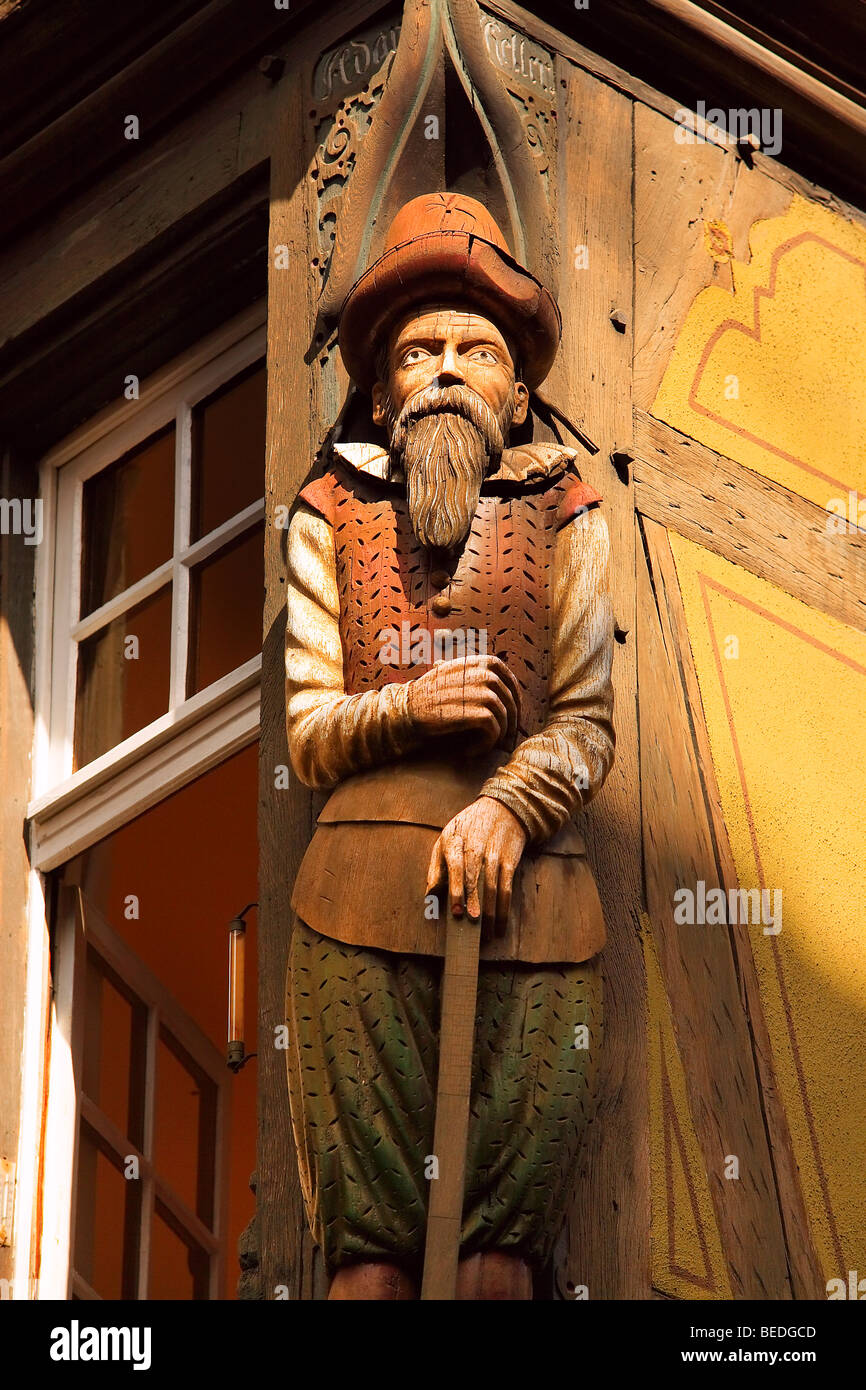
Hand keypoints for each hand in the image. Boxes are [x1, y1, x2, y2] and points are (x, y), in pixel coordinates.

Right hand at [406, 655, 520, 753]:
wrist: (405, 710)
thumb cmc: (427, 697)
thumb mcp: (449, 674)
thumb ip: (471, 673)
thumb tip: (496, 680)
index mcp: (477, 662)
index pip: (509, 679)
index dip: (515, 700)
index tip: (511, 717)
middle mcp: (481, 673)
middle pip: (510, 701)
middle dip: (511, 723)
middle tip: (504, 741)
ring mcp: (479, 691)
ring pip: (504, 717)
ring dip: (497, 736)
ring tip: (484, 746)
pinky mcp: (474, 712)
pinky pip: (493, 730)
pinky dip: (486, 744)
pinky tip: (472, 750)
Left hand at [426, 796, 527, 936]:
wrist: (503, 808)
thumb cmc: (467, 828)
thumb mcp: (445, 838)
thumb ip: (436, 867)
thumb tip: (429, 895)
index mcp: (455, 841)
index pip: (456, 867)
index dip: (456, 890)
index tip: (456, 911)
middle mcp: (476, 847)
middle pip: (475, 879)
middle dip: (474, 903)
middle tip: (472, 924)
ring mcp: (495, 853)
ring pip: (493, 887)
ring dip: (490, 911)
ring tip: (486, 932)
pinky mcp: (510, 860)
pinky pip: (507, 887)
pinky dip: (504, 908)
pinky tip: (500, 923)